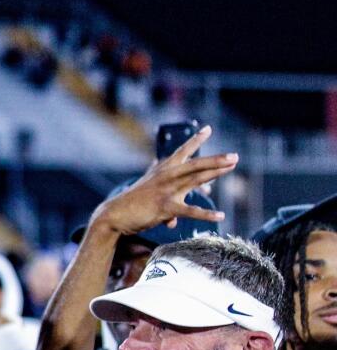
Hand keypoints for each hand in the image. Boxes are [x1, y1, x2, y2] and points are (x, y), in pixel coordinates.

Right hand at [92, 125, 231, 235]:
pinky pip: (190, 211)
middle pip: (195, 164)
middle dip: (216, 159)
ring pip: (195, 179)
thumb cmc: (132, 203)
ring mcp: (167, 191)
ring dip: (216, 173)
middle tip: (234, 156)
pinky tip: (220, 216)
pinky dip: (206, 215)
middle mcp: (166, 176)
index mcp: (162, 170)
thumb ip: (165, 205)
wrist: (115, 213)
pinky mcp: (166, 207)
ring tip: (232, 167)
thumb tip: (174, 220)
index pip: (181, 151)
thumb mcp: (148, 194)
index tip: (208, 129)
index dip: (195, 140)